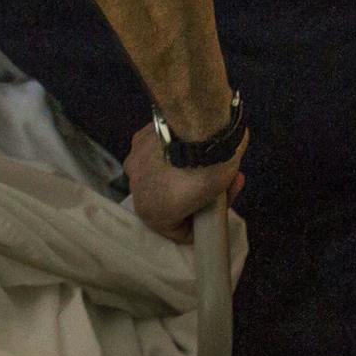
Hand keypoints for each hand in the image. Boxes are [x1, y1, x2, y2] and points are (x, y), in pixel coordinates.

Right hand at [125, 123, 245, 244]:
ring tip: (203, 160)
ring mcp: (134, 162)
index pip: (181, 229)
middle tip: (215, 183)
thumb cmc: (209, 168)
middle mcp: (135, 190)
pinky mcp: (138, 140)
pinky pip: (154, 154)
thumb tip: (222, 196)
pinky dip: (167, 152)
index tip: (218, 205)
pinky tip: (185, 144)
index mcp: (151, 214)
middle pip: (168, 201)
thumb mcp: (219, 197)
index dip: (203, 218)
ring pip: (159, 177)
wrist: (198, 126)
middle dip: (190, 195)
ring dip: (177, 173)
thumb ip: (214, 203)